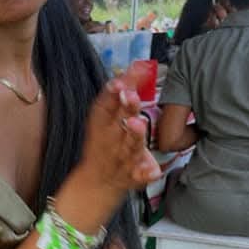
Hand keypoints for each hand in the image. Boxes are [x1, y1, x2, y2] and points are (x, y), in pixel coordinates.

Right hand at [79, 64, 161, 194]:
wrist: (96, 183)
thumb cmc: (105, 144)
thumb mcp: (106, 117)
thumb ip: (121, 93)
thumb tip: (139, 66)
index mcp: (103, 124)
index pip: (107, 103)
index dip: (112, 91)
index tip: (119, 81)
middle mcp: (111, 139)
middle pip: (119, 122)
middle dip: (125, 108)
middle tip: (130, 96)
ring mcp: (121, 158)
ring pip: (130, 147)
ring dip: (134, 136)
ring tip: (138, 125)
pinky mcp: (132, 176)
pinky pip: (140, 175)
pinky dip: (145, 173)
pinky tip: (153, 170)